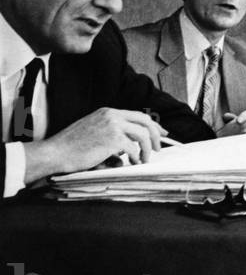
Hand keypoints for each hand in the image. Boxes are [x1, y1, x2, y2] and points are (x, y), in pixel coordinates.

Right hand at [23, 108, 165, 183]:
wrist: (55, 152)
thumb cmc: (71, 145)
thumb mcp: (93, 129)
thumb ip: (112, 130)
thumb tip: (131, 141)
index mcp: (108, 112)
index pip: (138, 115)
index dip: (152, 125)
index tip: (160, 132)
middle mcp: (112, 116)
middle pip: (146, 121)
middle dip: (156, 134)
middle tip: (158, 147)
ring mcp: (113, 126)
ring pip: (143, 135)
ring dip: (146, 149)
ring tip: (144, 158)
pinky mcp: (112, 139)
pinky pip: (133, 148)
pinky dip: (136, 157)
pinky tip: (133, 162)